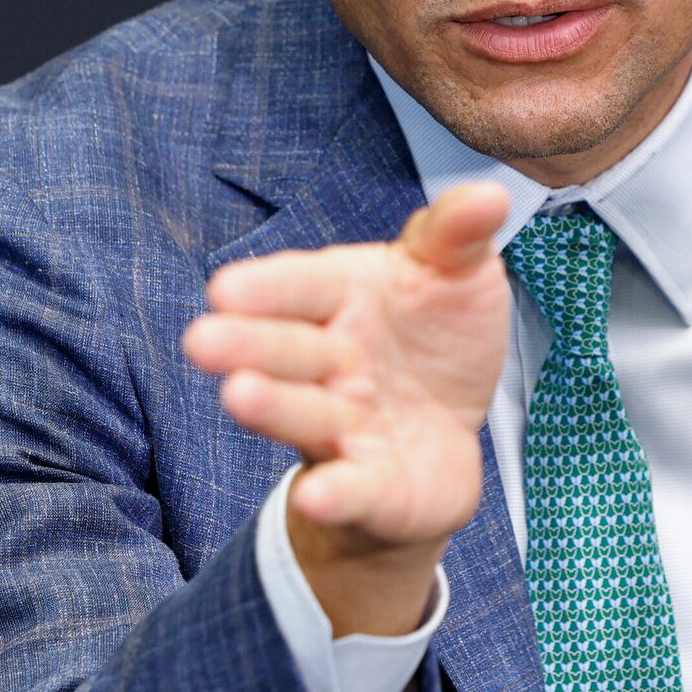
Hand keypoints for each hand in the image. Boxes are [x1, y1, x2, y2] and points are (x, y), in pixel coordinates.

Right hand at [182, 182, 511, 636]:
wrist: (445, 435)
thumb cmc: (434, 340)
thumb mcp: (456, 276)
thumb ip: (458, 235)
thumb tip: (490, 195)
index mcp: (346, 297)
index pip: (304, 285)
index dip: (269, 287)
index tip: (226, 287)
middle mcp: (333, 362)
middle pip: (287, 349)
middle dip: (248, 344)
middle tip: (201, 340)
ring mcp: (345, 426)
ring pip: (305, 414)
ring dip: (273, 407)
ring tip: (239, 396)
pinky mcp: (369, 487)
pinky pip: (349, 489)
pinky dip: (333, 494)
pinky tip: (317, 496)